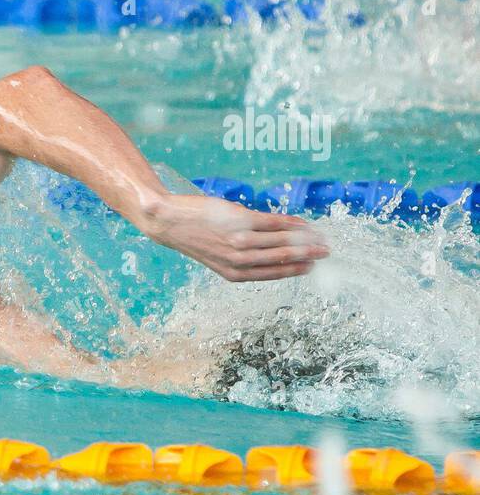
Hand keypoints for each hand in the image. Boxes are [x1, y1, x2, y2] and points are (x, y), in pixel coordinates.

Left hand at [142, 194, 329, 281]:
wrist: (169, 221)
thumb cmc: (195, 238)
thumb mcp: (217, 256)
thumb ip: (243, 257)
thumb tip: (274, 253)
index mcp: (234, 274)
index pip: (273, 274)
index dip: (295, 270)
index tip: (312, 267)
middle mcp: (238, 260)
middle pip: (282, 259)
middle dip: (307, 256)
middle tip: (325, 252)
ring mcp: (240, 240)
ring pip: (281, 241)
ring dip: (305, 239)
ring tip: (320, 238)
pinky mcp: (239, 221)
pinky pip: (273, 223)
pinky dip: (290, 223)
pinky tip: (302, 224)